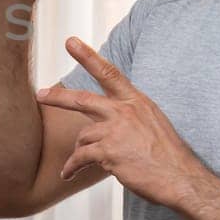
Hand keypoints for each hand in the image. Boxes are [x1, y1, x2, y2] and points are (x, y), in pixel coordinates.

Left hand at [33, 36, 210, 207]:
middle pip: (83, 99)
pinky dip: (72, 167)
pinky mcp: (108, 152)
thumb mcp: (154, 123)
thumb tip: (112, 122)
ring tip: (78, 164)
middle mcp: (124, 112)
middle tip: (40, 94)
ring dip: (80, 151)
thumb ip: (131, 117)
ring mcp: (116, 131)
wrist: (179, 177)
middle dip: (58, 97)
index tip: (71, 42)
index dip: (88, 56)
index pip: (110, 73)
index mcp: (137, 102)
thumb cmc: (168, 155)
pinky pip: (80, 157)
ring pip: (83, 136)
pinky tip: (67, 174)